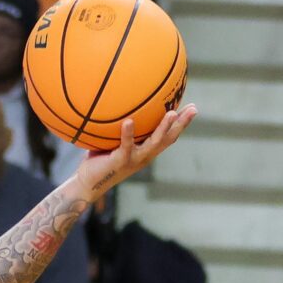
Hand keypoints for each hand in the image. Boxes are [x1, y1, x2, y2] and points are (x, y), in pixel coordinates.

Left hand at [71, 107, 196, 205]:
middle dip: (182, 124)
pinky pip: (126, 146)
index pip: (168, 136)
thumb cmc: (99, 159)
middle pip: (168, 139)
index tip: (192, 108)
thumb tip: (119, 100)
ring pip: (153, 144)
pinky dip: (127, 134)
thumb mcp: (112, 139)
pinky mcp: (120, 162)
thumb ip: (119, 125)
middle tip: (194, 109)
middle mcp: (144, 156)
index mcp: (145, 150)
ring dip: (163, 129)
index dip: (181, 124)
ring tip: (172, 114)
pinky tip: (129, 122)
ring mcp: (133, 160)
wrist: (87, 183)